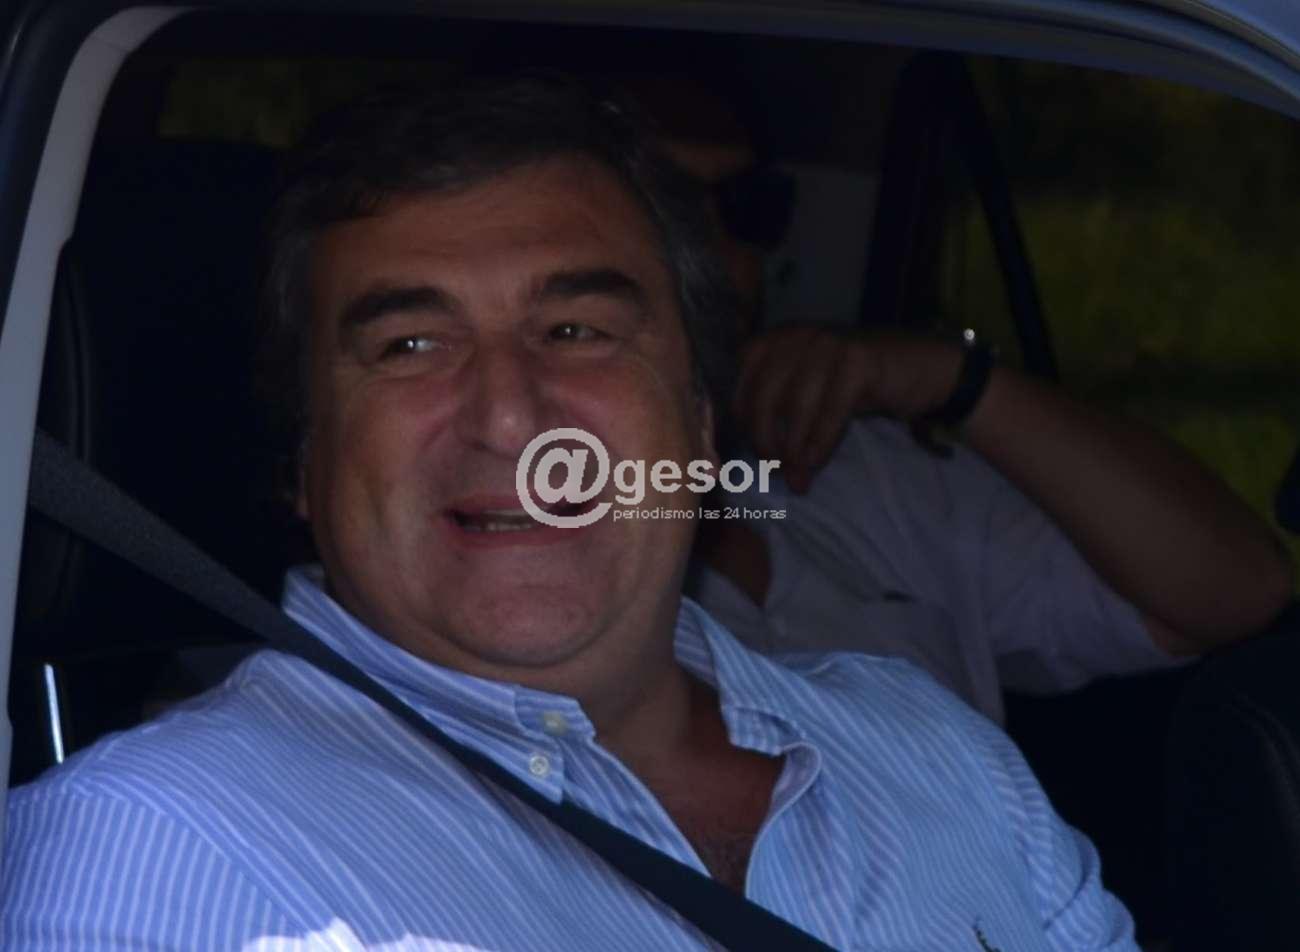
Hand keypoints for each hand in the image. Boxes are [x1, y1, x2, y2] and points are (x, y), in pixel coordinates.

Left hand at [733, 325, 962, 492]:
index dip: (742, 424)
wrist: (923, 367)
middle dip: (764, 439)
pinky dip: (819, 442)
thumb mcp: (810, 394)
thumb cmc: (858, 386)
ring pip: (794, 405)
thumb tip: (755, 466)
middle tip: (774, 470)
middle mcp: (798, 336)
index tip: (753, 455)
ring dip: (792, 448)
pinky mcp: (859, 358)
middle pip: (763, 395)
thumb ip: (779, 417)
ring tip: (796, 476)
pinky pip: (830, 410)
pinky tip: (814, 463)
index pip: (740, 383)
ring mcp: (829, 343)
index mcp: (777, 340)